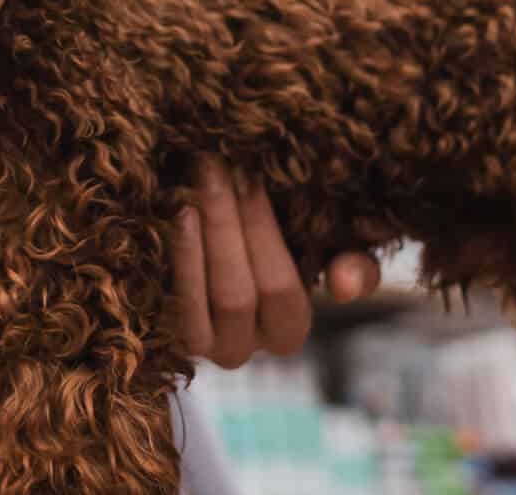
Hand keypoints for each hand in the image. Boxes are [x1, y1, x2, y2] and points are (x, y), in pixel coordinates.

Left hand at [170, 156, 379, 367]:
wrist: (205, 250)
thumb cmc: (272, 245)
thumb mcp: (321, 251)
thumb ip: (354, 265)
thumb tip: (343, 286)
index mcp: (286, 331)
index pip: (279, 289)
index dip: (262, 230)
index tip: (248, 173)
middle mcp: (242, 349)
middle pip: (236, 295)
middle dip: (224, 224)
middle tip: (211, 165)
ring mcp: (197, 346)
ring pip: (198, 304)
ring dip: (193, 242)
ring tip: (187, 189)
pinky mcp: (160, 337)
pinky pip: (164, 306)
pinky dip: (168, 260)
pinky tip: (167, 216)